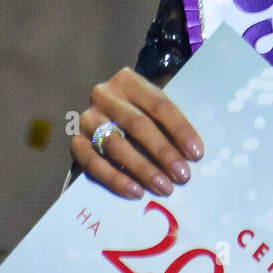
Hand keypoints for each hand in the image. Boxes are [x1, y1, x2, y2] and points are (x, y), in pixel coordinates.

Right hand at [71, 67, 204, 198]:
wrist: (107, 117)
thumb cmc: (142, 112)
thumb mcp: (155, 105)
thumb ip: (171, 120)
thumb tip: (194, 151)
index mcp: (128, 80)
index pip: (159, 105)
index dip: (179, 129)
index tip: (196, 153)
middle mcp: (103, 96)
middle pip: (137, 125)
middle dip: (163, 152)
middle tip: (182, 175)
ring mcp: (87, 119)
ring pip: (115, 145)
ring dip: (142, 169)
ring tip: (164, 187)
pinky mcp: (76, 142)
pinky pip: (94, 164)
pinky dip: (116, 179)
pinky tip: (136, 191)